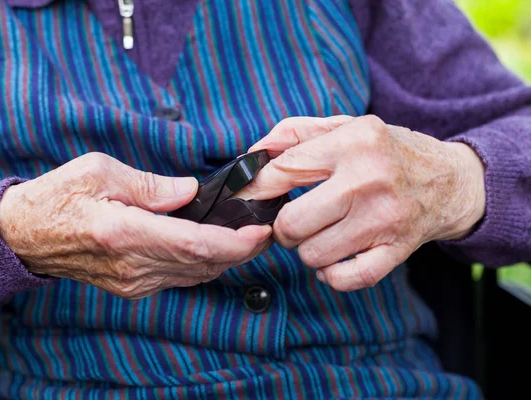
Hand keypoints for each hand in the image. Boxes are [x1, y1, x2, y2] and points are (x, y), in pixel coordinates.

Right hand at [0, 153, 271, 298]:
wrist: (26, 235)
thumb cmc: (59, 196)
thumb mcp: (99, 171)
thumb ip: (150, 185)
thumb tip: (191, 191)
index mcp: (124, 232)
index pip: (194, 245)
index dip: (235, 242)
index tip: (261, 231)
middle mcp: (132, 265)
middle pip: (203, 264)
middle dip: (242, 249)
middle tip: (267, 228)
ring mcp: (132, 281)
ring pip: (196, 275)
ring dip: (227, 258)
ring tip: (250, 235)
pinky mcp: (133, 286)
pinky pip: (180, 278)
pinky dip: (205, 264)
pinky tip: (218, 246)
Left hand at [239, 115, 485, 290]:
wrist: (449, 180)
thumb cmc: (386, 152)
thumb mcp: (345, 126)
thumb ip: (295, 133)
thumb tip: (253, 156)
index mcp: (353, 142)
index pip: (284, 171)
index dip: (257, 189)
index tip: (250, 198)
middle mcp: (368, 180)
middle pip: (293, 223)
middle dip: (283, 227)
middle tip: (293, 221)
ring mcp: (384, 219)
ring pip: (313, 255)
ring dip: (308, 249)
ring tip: (320, 234)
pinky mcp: (397, 250)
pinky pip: (346, 278)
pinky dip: (332, 275)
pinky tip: (334, 260)